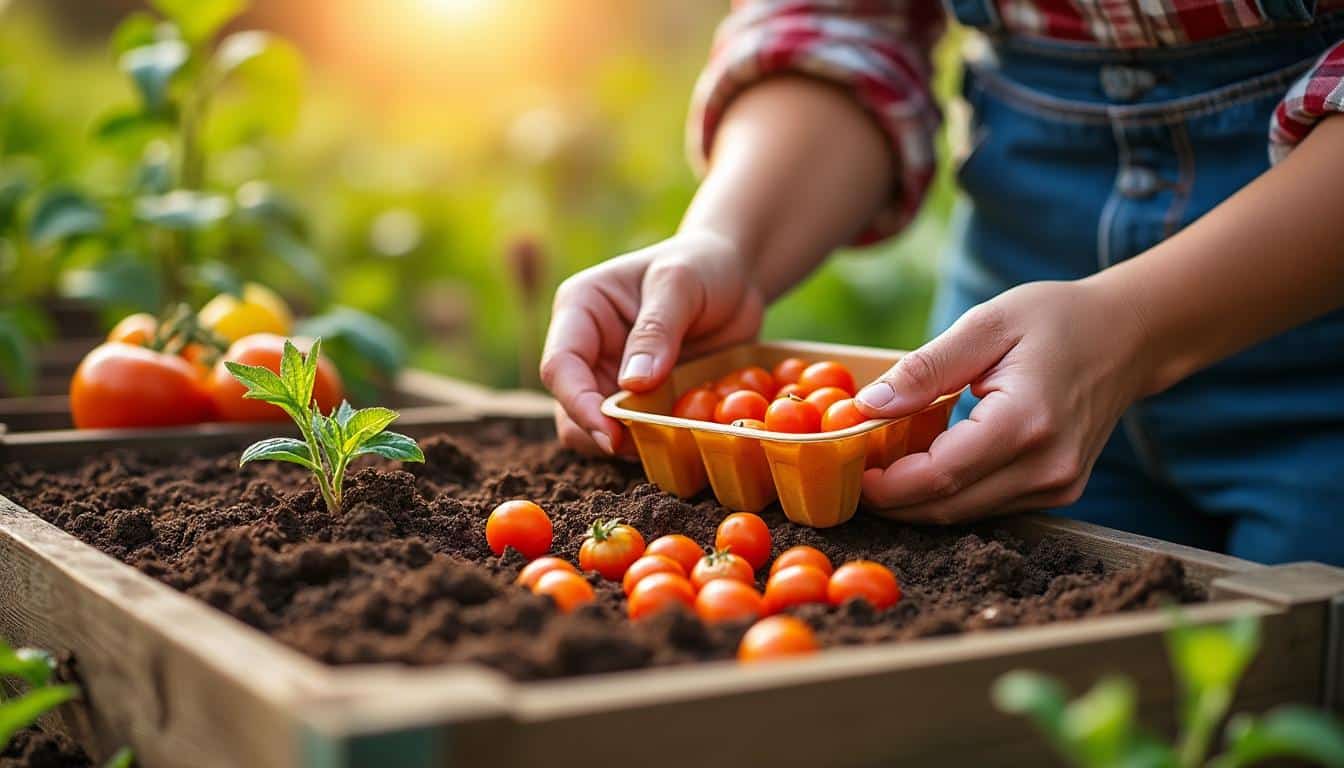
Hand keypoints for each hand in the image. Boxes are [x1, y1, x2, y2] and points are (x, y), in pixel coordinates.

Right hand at [540, 230, 764, 455]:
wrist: (735, 277)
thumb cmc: (703, 265)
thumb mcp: (680, 283)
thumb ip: (657, 328)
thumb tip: (632, 384)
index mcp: (580, 310)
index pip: (560, 366)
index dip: (579, 405)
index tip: (612, 436)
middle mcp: (587, 348)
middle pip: (570, 409)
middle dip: (602, 434)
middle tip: (648, 447)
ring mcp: (611, 377)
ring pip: (599, 430)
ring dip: (630, 445)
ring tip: (672, 440)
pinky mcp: (640, 400)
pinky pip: (637, 434)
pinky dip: (656, 442)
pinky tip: (686, 434)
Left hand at [852, 279, 1151, 523]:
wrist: (1129, 336)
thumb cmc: (1055, 319)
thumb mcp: (985, 325)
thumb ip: (925, 369)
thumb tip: (867, 407)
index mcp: (1027, 423)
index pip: (940, 476)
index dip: (887, 484)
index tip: (849, 469)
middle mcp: (1047, 468)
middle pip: (948, 506)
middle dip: (893, 498)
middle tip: (852, 472)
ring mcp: (1057, 487)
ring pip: (965, 513)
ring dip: (917, 498)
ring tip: (884, 462)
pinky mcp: (1058, 493)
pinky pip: (987, 505)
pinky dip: (949, 492)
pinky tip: (927, 461)